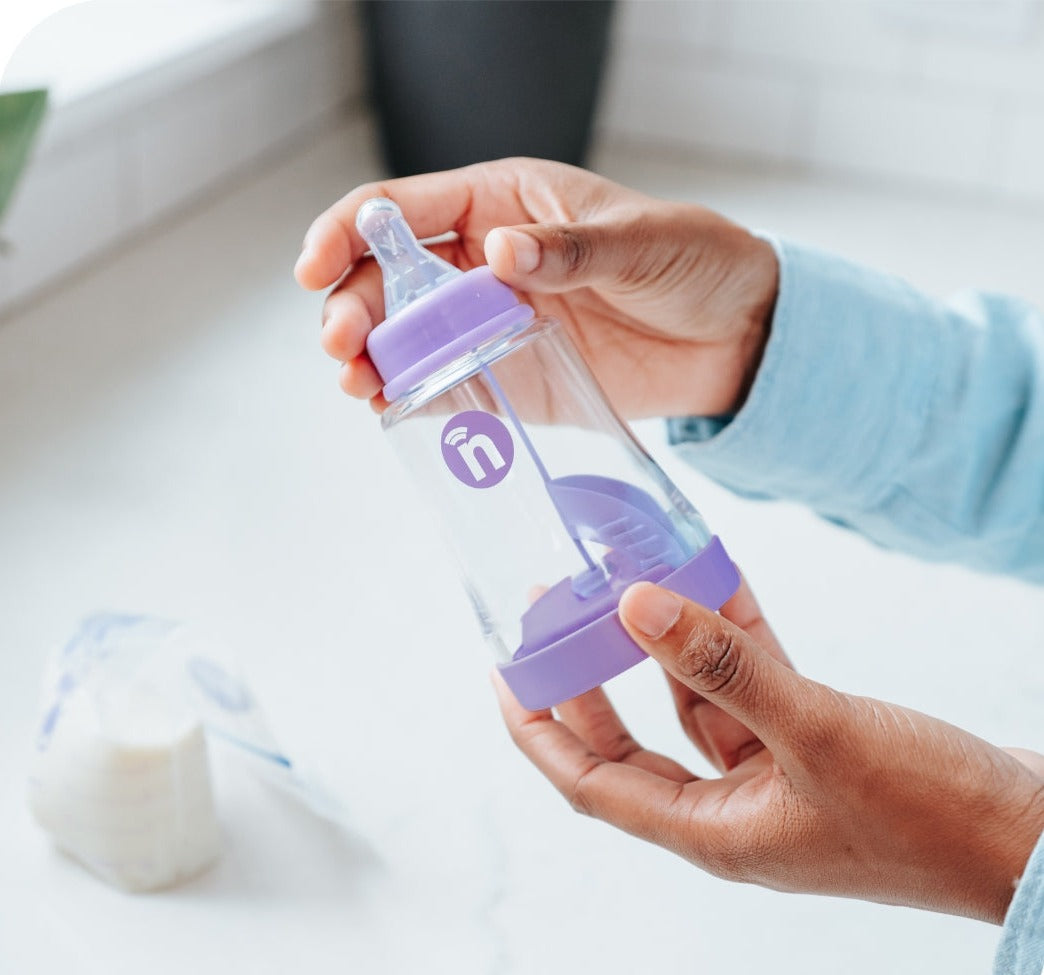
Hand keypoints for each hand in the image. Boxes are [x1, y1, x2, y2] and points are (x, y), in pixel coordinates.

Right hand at [294, 158, 777, 418]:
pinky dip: (414, 397)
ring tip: (359, 384)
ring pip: (407, 335)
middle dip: (353, 307)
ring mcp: (492, 323)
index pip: (404, 209)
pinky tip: (392, 409)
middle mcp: (484, 263)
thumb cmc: (693, 262)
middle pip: (389, 278)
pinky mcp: (511, 375)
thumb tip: (502, 252)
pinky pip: (447, 384)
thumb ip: (570, 249)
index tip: (317, 265)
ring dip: (371, 358)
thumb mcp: (639, 241)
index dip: (349, 231)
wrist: (735, 336)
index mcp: (504, 205)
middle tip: (344, 346)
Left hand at [495, 579, 1043, 923]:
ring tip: (626, 580)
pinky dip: (731, 641)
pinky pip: (752, 686)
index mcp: (711, 831)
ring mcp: (771, 777)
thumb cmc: (934, 817)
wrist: (1036, 842)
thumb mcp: (816, 732)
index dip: (536, 729)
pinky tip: (711, 585)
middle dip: (588, 678)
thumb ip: (723, 667)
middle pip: (628, 741)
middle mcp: (729, 809)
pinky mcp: (812, 747)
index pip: (589, 782)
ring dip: (664, 645)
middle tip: (553, 615)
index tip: (500, 673)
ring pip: (692, 703)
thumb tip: (635, 606)